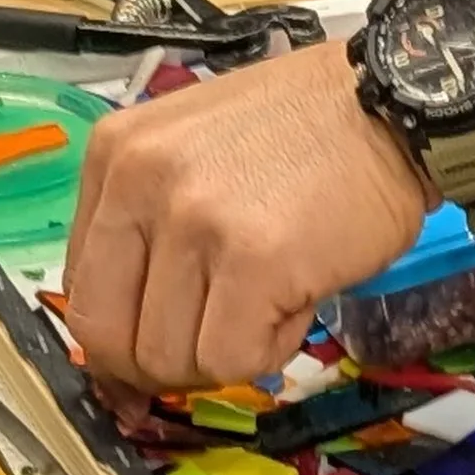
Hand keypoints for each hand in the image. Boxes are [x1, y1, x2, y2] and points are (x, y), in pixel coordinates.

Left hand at [65, 39, 426, 389]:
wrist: (392, 105)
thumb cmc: (304, 132)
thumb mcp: (196, 156)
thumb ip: (150, 236)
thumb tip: (121, 369)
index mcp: (115, 154)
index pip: (81, 291)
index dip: (123, 338)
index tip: (163, 346)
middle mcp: (140, 181)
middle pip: (111, 337)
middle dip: (164, 360)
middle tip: (221, 336)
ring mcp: (195, 220)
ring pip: (171, 358)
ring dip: (228, 347)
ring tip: (274, 290)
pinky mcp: (254, 260)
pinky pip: (234, 359)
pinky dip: (272, 347)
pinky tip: (300, 294)